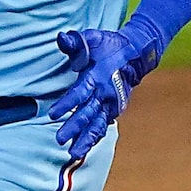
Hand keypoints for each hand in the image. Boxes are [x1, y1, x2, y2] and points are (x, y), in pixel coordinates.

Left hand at [49, 27, 145, 156]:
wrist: (136, 54)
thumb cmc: (109, 45)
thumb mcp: (92, 38)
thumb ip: (76, 42)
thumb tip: (61, 38)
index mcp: (97, 76)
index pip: (80, 92)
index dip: (67, 103)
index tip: (53, 113)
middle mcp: (105, 93)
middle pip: (87, 113)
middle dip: (74, 127)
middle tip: (59, 139)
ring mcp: (111, 103)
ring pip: (97, 124)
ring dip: (85, 139)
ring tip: (73, 153)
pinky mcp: (114, 109)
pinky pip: (103, 125)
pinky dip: (94, 137)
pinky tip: (83, 149)